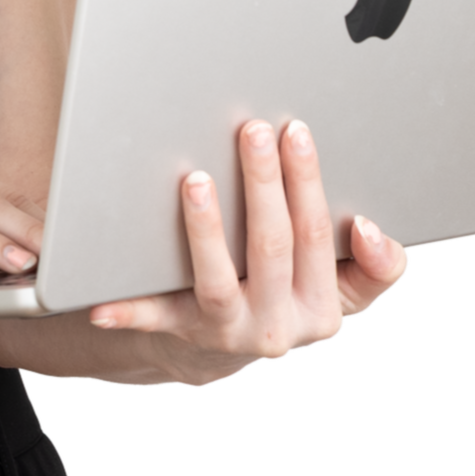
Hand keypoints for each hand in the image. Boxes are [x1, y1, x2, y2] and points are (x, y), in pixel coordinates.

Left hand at [85, 118, 408, 386]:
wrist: (222, 347)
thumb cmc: (282, 292)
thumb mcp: (339, 286)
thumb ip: (372, 263)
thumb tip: (370, 229)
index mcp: (322, 306)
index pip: (317, 235)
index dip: (310, 184)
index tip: (298, 133)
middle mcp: (279, 323)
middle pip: (272, 245)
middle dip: (263, 181)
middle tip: (253, 129)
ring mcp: (229, 330)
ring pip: (218, 278)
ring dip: (206, 228)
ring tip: (195, 180)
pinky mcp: (182, 333)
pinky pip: (154, 318)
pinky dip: (128, 309)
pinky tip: (102, 302)